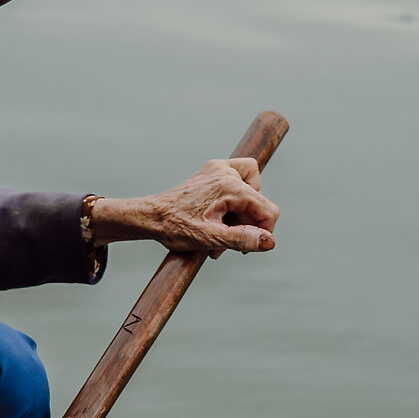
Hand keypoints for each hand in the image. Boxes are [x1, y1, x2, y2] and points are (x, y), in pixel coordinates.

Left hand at [92, 158, 279, 257]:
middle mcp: (226, 171)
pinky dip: (233, 203)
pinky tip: (219, 219)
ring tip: (220, 234)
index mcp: (229, 186)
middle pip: (258, 203)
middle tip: (225, 245)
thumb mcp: (210, 238)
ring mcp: (218, 169)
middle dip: (246, 226)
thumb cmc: (174, 227)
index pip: (268, 210)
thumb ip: (242, 239)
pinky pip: (238, 183)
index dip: (263, 232)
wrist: (149, 217)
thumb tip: (269, 242)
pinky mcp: (211, 173)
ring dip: (240, 216)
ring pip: (250, 192)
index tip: (247, 248)